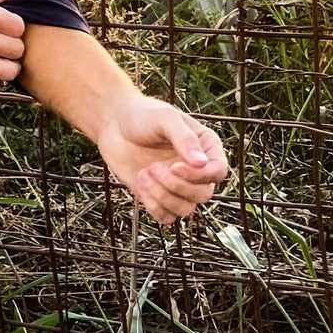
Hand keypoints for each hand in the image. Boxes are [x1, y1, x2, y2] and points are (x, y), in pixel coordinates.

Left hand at [95, 94, 227, 225]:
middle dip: (176, 185)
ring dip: (163, 197)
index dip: (199, 175)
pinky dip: (154, 206)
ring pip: (186, 209)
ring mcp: (178, 184)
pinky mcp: (159, 196)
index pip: (218, 172)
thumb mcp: (165, 118)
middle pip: (203, 194)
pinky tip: (140, 184)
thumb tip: (202, 163)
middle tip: (153, 167)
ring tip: (144, 174)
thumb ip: (184, 138)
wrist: (114, 124)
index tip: (174, 166)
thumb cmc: (142, 115)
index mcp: (206, 148)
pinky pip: (167, 217)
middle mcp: (196, 169)